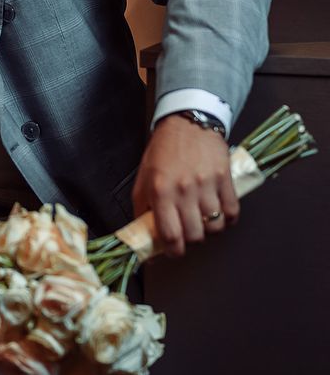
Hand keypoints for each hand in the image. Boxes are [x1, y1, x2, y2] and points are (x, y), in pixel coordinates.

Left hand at [133, 114, 237, 257]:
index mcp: (160, 190)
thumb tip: (145, 234)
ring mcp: (207, 185)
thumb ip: (142, 206)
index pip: (170, 234)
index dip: (172, 250)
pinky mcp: (226, 180)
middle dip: (190, 240)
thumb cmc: (163, 150)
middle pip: (195, 235)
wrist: (187, 123)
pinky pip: (232, 213)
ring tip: (202, 219)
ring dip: (209, 229)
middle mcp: (184, 190)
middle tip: (187, 231)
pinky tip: (218, 210)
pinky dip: (227, 218)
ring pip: (215, 227)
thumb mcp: (144, 177)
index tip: (172, 251)